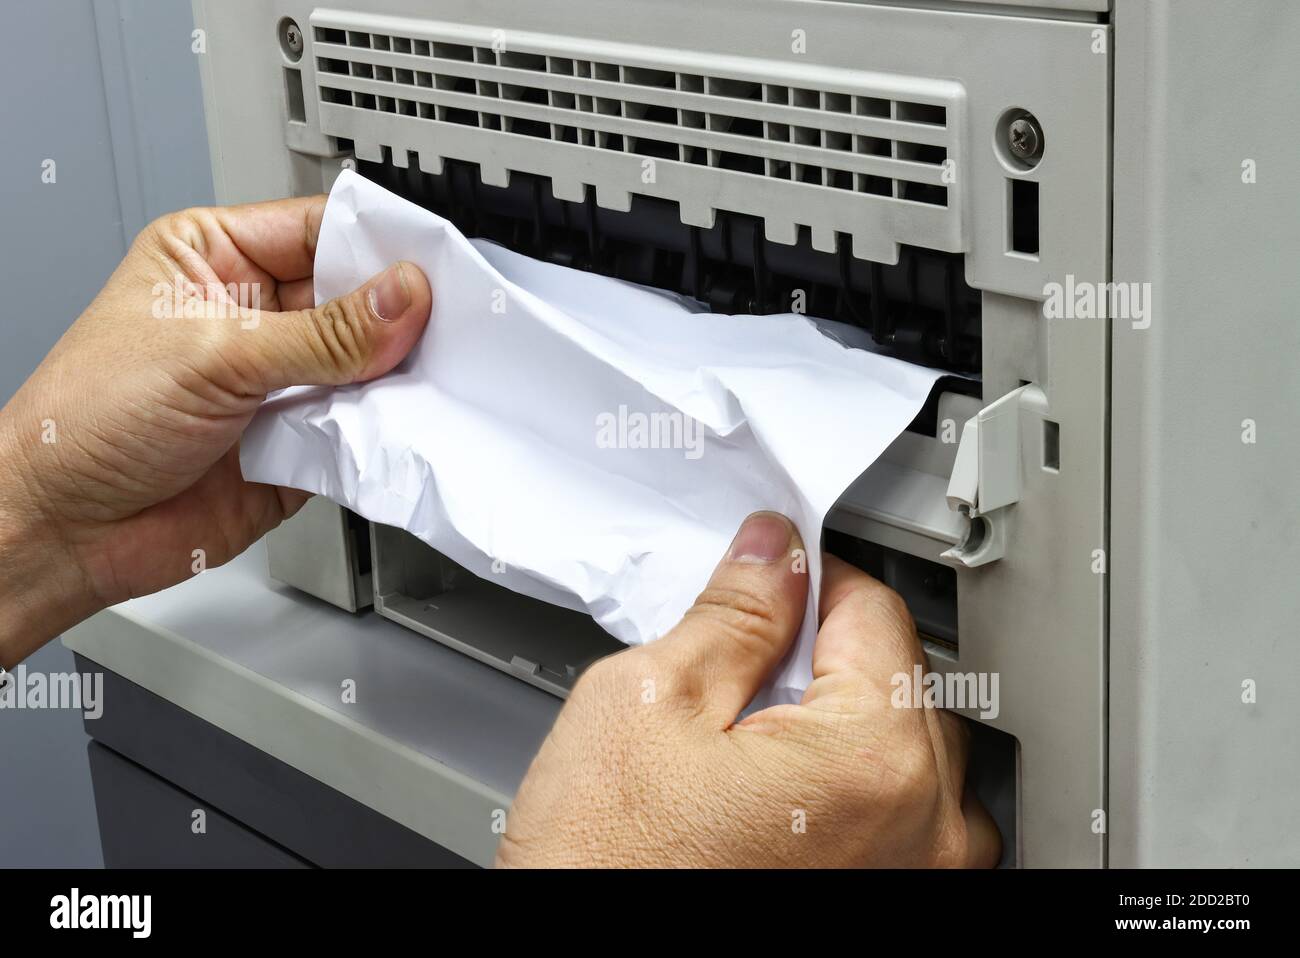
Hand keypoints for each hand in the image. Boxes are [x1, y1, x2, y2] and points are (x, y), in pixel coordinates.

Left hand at [0, 197, 431, 664]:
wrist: (67, 530)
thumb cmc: (87, 420)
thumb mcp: (213, 352)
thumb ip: (321, 332)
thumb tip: (401, 297)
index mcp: (218, 259)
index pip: (319, 230)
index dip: (375, 244)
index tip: (428, 261)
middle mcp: (254, 317)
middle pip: (355, 300)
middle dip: (396, 316)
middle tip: (440, 325)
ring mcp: (278, 382)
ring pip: (365, 367)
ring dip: (391, 377)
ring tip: (420, 378)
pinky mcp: (299, 443)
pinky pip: (359, 429)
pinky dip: (381, 430)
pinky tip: (393, 425)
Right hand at [497, 511, 1000, 867]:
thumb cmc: (603, 872)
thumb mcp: (646, 703)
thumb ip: (732, 615)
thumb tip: (773, 555)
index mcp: (872, 760)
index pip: (874, 610)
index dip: (808, 580)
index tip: (770, 582)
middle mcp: (923, 827)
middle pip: (899, 676)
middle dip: (823, 656)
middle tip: (736, 672)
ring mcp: (920, 874)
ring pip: (908, 743)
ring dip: (843, 721)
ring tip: (750, 741)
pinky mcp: (895, 900)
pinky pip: (905, 812)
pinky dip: (854, 784)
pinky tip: (775, 793)